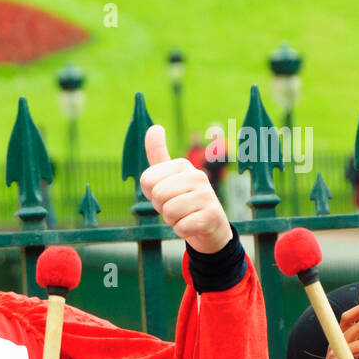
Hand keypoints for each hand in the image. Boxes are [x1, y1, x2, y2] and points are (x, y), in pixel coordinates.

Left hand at [140, 125, 232, 254]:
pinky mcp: (212, 215)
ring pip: (169, 213)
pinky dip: (182, 231)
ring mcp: (207, 195)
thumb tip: (154, 127)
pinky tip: (193, 226)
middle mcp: (197, 176)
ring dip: (172, 220)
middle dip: (162, 208)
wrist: (209, 227)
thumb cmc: (183, 200)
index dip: (151, 194)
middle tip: (175, 207)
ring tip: (184, 215)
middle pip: (157, 196)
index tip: (165, 195)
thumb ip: (158, 154)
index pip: (146, 180)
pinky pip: (181, 228)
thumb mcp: (168, 177)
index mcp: (183, 165)